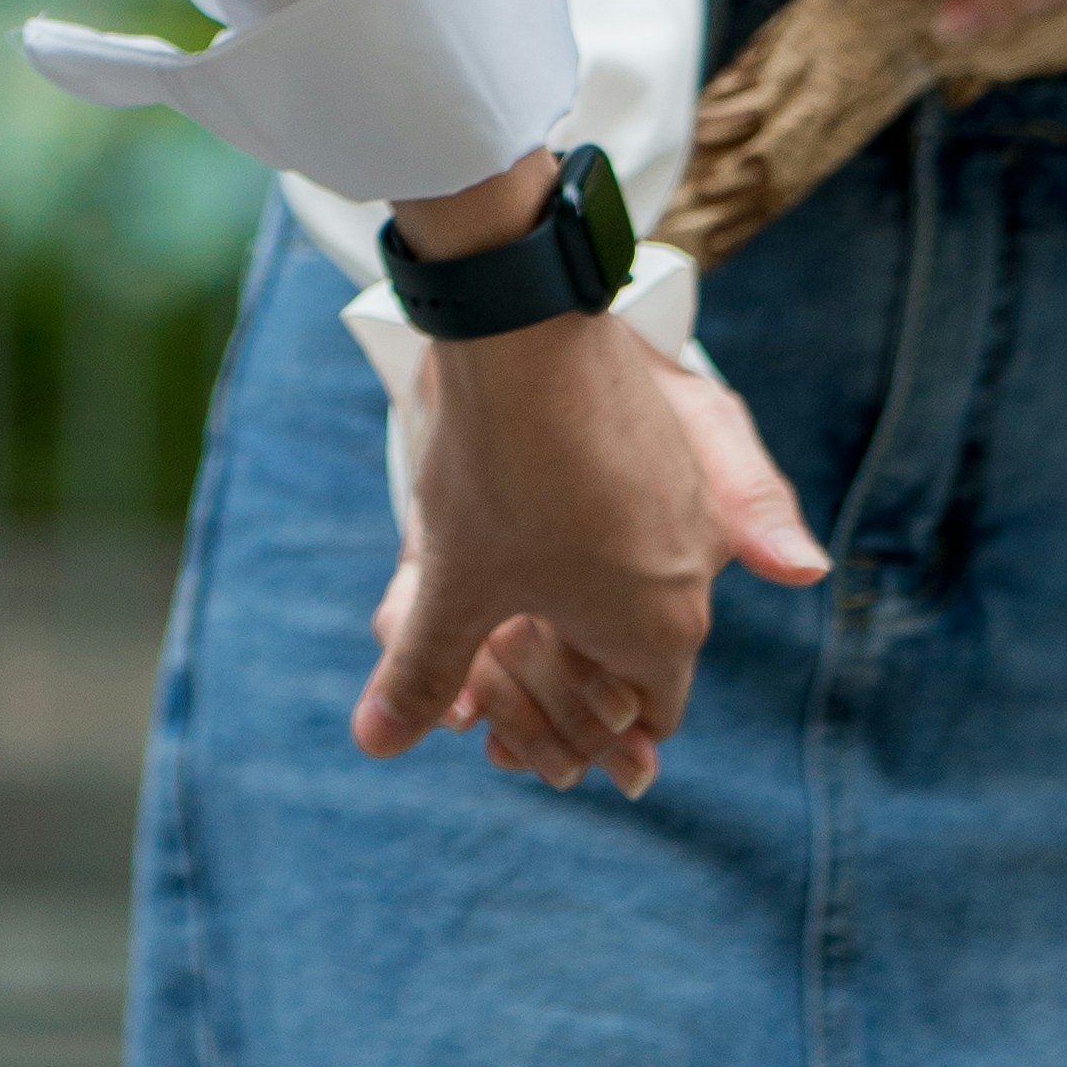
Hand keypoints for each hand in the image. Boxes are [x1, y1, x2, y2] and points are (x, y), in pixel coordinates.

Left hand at [355, 307, 808, 798]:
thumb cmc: (498, 466)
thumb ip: (427, 673)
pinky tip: (521, 532)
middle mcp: (691, 571)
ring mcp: (682, 503)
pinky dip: (582, 545)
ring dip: (570, 612)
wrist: (522, 323)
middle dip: (568, 681)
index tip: (516, 737)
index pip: (649, 716)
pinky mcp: (660, 445)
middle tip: (493, 687)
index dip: (584, 738)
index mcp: (659, 627)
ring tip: (495, 609)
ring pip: (631, 589)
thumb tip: (375, 743)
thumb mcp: (455, 582)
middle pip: (638, 660)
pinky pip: (631, 526)